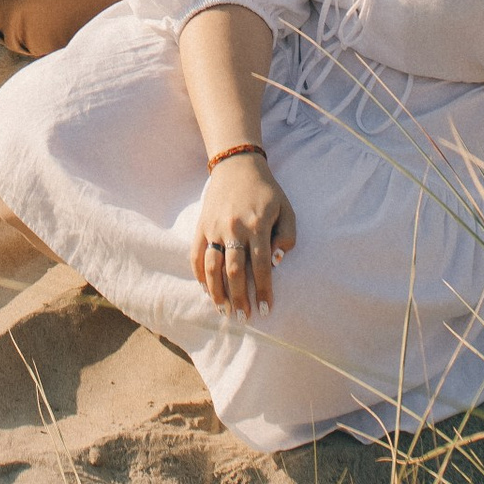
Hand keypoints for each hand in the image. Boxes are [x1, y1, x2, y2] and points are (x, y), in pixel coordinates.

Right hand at [189, 154, 295, 318]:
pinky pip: (196, 255)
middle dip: (239, 298)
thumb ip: (287, 236)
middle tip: (244, 318)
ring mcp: (214, 227)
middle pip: (234, 272)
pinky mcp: (202, 225)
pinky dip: (199, 275)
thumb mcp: (286, 208)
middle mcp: (234, 228)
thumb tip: (276, 262)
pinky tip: (206, 290)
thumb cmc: (266, 190)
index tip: (265, 310)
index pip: (261, 266)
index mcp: (257, 225)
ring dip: (217, 292)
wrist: (237, 165)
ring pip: (212, 267)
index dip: (263, 290)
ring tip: (224, 310)